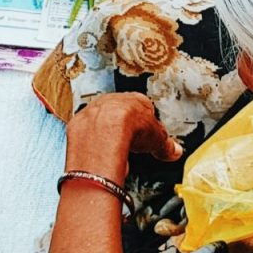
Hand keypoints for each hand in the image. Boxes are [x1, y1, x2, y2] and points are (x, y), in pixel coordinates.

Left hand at [65, 93, 180, 181]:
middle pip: (119, 113)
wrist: (105, 133)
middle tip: (128, 144)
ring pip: (99, 120)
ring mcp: (93, 110)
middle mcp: (113, 100)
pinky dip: (89, 142)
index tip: (144, 136)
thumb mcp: (158, 140)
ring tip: (113, 151)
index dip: (144, 124)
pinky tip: (96, 153)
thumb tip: (174, 151)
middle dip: (123, 127)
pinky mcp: (78, 123)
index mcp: (135, 99)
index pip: (142, 108)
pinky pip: (84, 132)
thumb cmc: (132, 129)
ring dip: (104, 133)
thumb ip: (166, 145)